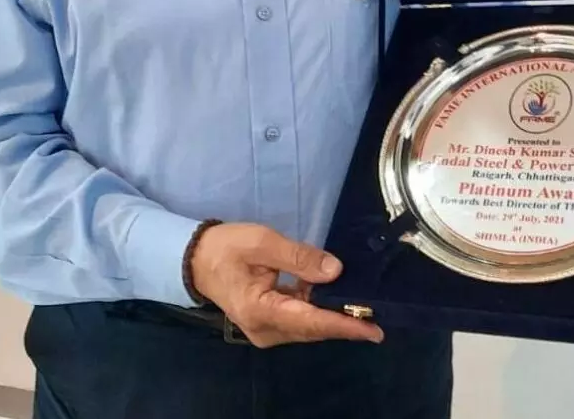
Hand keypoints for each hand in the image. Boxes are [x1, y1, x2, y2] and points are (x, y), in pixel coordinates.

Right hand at [189, 222, 384, 347]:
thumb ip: (300, 257)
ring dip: (332, 318)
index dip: (344, 325)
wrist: (196, 259)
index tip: (372, 329)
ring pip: (307, 327)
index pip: (310, 321)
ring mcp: (265, 331)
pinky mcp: (266, 324)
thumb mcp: (263, 242)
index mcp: (260, 310)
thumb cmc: (227, 247)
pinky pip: (298, 321)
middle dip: (344, 323)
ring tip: (362, 309)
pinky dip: (317, 312)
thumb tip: (335, 271)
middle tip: (377, 316)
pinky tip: (334, 300)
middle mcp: (264, 330)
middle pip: (312, 329)